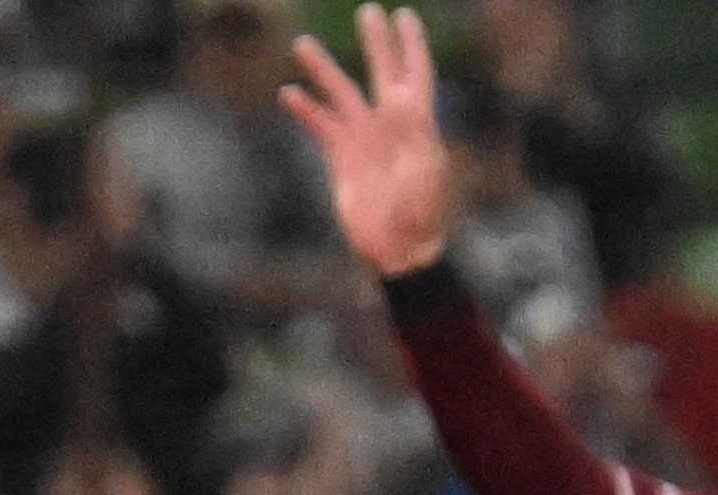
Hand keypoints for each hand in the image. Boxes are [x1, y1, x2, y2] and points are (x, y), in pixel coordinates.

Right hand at [280, 4, 453, 280]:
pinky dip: (305, 110)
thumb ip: (418, 133)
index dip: (412, 44)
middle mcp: (389, 122)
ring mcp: (363, 137)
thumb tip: (406, 104)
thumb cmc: (422, 213)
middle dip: (376, 42)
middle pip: (381, 71)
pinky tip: (288, 93)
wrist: (398, 248)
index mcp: (418, 121)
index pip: (416, 72)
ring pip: (341, 92)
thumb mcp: (428, 172)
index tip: (405, 16)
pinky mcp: (342, 156)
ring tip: (302, 44)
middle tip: (368, 12)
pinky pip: (320, 126)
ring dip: (323, 69)